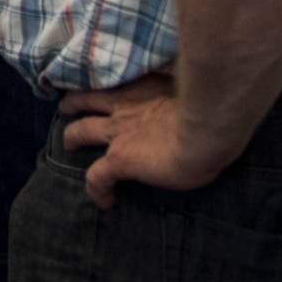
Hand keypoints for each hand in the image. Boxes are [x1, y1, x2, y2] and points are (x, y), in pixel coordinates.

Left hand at [61, 74, 235, 208]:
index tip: (105, 89)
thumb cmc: (213, 109)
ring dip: (71, 138)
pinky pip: (96, 176)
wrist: (207, 130)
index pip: (117, 81)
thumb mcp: (197, 89)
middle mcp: (125, 106)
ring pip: (79, 131)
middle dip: (74, 103)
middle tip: (68, 107)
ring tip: (70, 145)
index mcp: (144, 88)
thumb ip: (188, 91)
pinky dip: (96, 189)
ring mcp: (118, 132)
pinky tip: (105, 200)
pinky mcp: (120, 159)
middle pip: (85, 98)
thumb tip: (199, 91)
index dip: (107, 84)